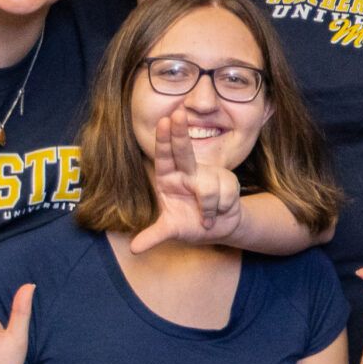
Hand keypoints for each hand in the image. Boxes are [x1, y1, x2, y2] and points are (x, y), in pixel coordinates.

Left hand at [130, 113, 244, 252]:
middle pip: (184, 151)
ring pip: (208, 187)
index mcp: (168, 177)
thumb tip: (135, 249)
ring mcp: (208, 173)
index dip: (163, 139)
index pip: (164, 156)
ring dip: (208, 209)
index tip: (163, 121)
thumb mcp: (170, 231)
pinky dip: (222, 208)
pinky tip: (221, 211)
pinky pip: (226, 193)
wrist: (219, 229)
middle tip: (177, 114)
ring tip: (206, 218)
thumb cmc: (190, 225)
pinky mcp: (227, 179)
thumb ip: (154, 236)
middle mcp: (187, 171)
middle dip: (180, 133)